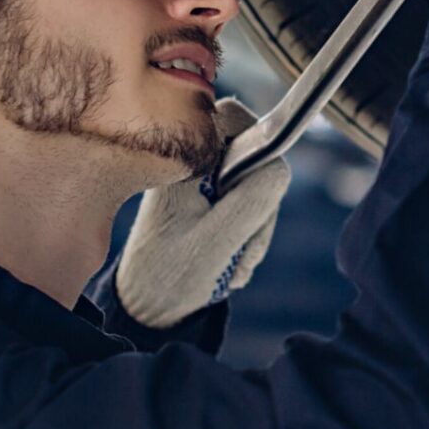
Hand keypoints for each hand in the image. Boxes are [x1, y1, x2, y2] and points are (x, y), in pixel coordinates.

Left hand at [114, 98, 293, 328]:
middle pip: (254, 156)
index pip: (236, 118)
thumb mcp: (219, 239)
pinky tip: (229, 261)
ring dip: (255, 226)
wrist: (148, 310)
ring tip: (233, 263)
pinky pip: (245, 205)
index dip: (260, 144)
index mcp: (185, 163)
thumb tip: (280, 166)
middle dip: (259, 203)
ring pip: (254, 185)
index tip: (258, 189)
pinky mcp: (205, 204)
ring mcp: (199, 185)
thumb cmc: (172, 276)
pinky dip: (247, 234)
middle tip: (244, 244)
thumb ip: (254, 198)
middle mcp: (191, 165)